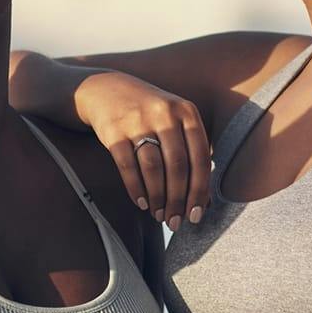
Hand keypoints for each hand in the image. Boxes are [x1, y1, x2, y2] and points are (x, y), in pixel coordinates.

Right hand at [72, 71, 209, 228]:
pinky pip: (127, 166)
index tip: (196, 215)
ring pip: (153, 169)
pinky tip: (141, 203)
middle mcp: (164, 113)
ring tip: (158, 215)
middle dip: (177, 200)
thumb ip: (191, 153)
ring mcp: (138, 121)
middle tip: (175, 222)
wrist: (107, 90)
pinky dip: (136, 189)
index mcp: (187, 112)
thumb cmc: (150, 115)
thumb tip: (204, 200)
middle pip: (177, 166)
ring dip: (157, 198)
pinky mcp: (114, 130)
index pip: (200, 157)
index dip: (200, 190)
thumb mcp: (175, 121)